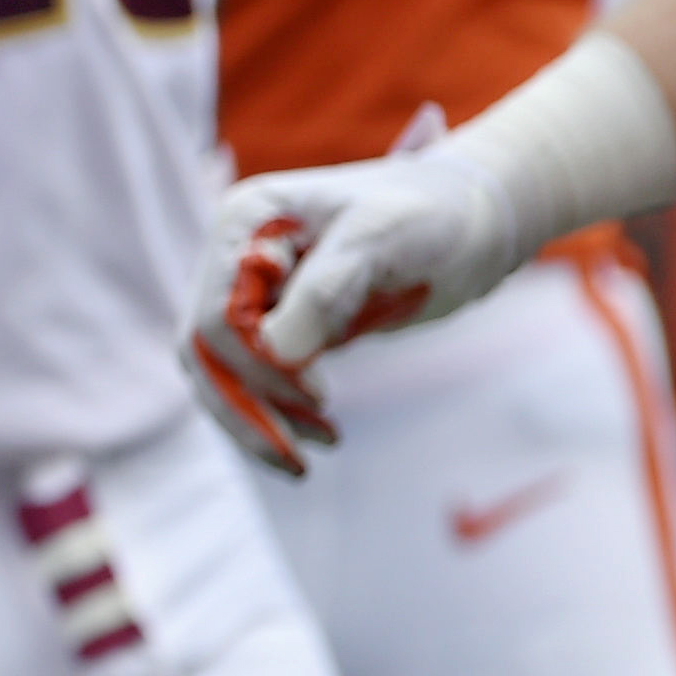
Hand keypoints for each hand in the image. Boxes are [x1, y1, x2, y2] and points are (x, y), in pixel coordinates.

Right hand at [181, 144, 514, 475]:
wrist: (469, 220)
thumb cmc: (429, 215)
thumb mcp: (380, 240)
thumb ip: (323, 291)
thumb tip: (276, 354)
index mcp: (245, 222)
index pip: (218, 315)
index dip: (259, 367)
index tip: (321, 397)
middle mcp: (235, 254)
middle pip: (206, 349)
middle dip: (246, 408)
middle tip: (299, 460)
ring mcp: (253, 288)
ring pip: (221, 369)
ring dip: (259, 416)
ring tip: (316, 449)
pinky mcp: (279, 318)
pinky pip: (253, 374)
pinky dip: (276, 409)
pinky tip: (318, 429)